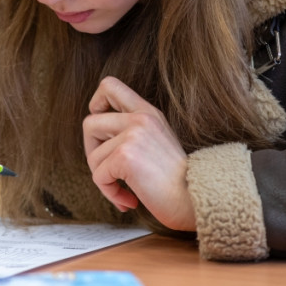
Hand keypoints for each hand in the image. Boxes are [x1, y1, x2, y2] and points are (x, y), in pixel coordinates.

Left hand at [83, 76, 195, 230]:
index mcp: (148, 112)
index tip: (104, 132)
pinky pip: (98, 176)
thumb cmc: (177, 180)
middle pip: (90, 123)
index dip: (96, 105)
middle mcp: (140, 118)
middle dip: (92, 152)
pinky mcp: (125, 156)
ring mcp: (132, 135)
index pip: (109, 86)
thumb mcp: (158, 141)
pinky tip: (129, 200)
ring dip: (104, 179)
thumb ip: (134, 131)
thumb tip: (99, 138)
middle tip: (108, 171)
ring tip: (125, 191)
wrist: (196, 198)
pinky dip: (110, 193)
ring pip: (93, 156)